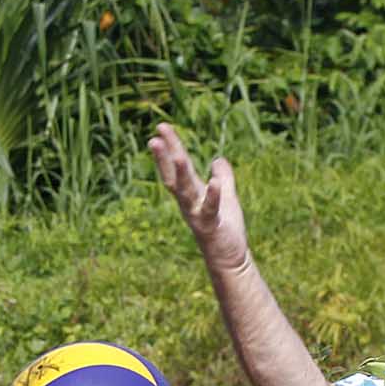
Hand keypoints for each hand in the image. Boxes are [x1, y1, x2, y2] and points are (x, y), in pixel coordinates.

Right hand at [147, 123, 250, 272]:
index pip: (177, 166)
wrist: (229, 257)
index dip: (171, 147)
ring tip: (178, 157)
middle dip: (165, 158)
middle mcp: (189, 202)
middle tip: (155, 138)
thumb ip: (223, 177)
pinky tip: (213, 181)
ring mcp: (197, 214)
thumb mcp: (226, 196)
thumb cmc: (225, 227)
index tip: (161, 128)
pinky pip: (210, 209)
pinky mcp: (211, 226)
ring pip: (186, 192)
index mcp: (192, 193)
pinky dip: (212, 195)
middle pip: (174, 176)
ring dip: (181, 175)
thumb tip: (218, 159)